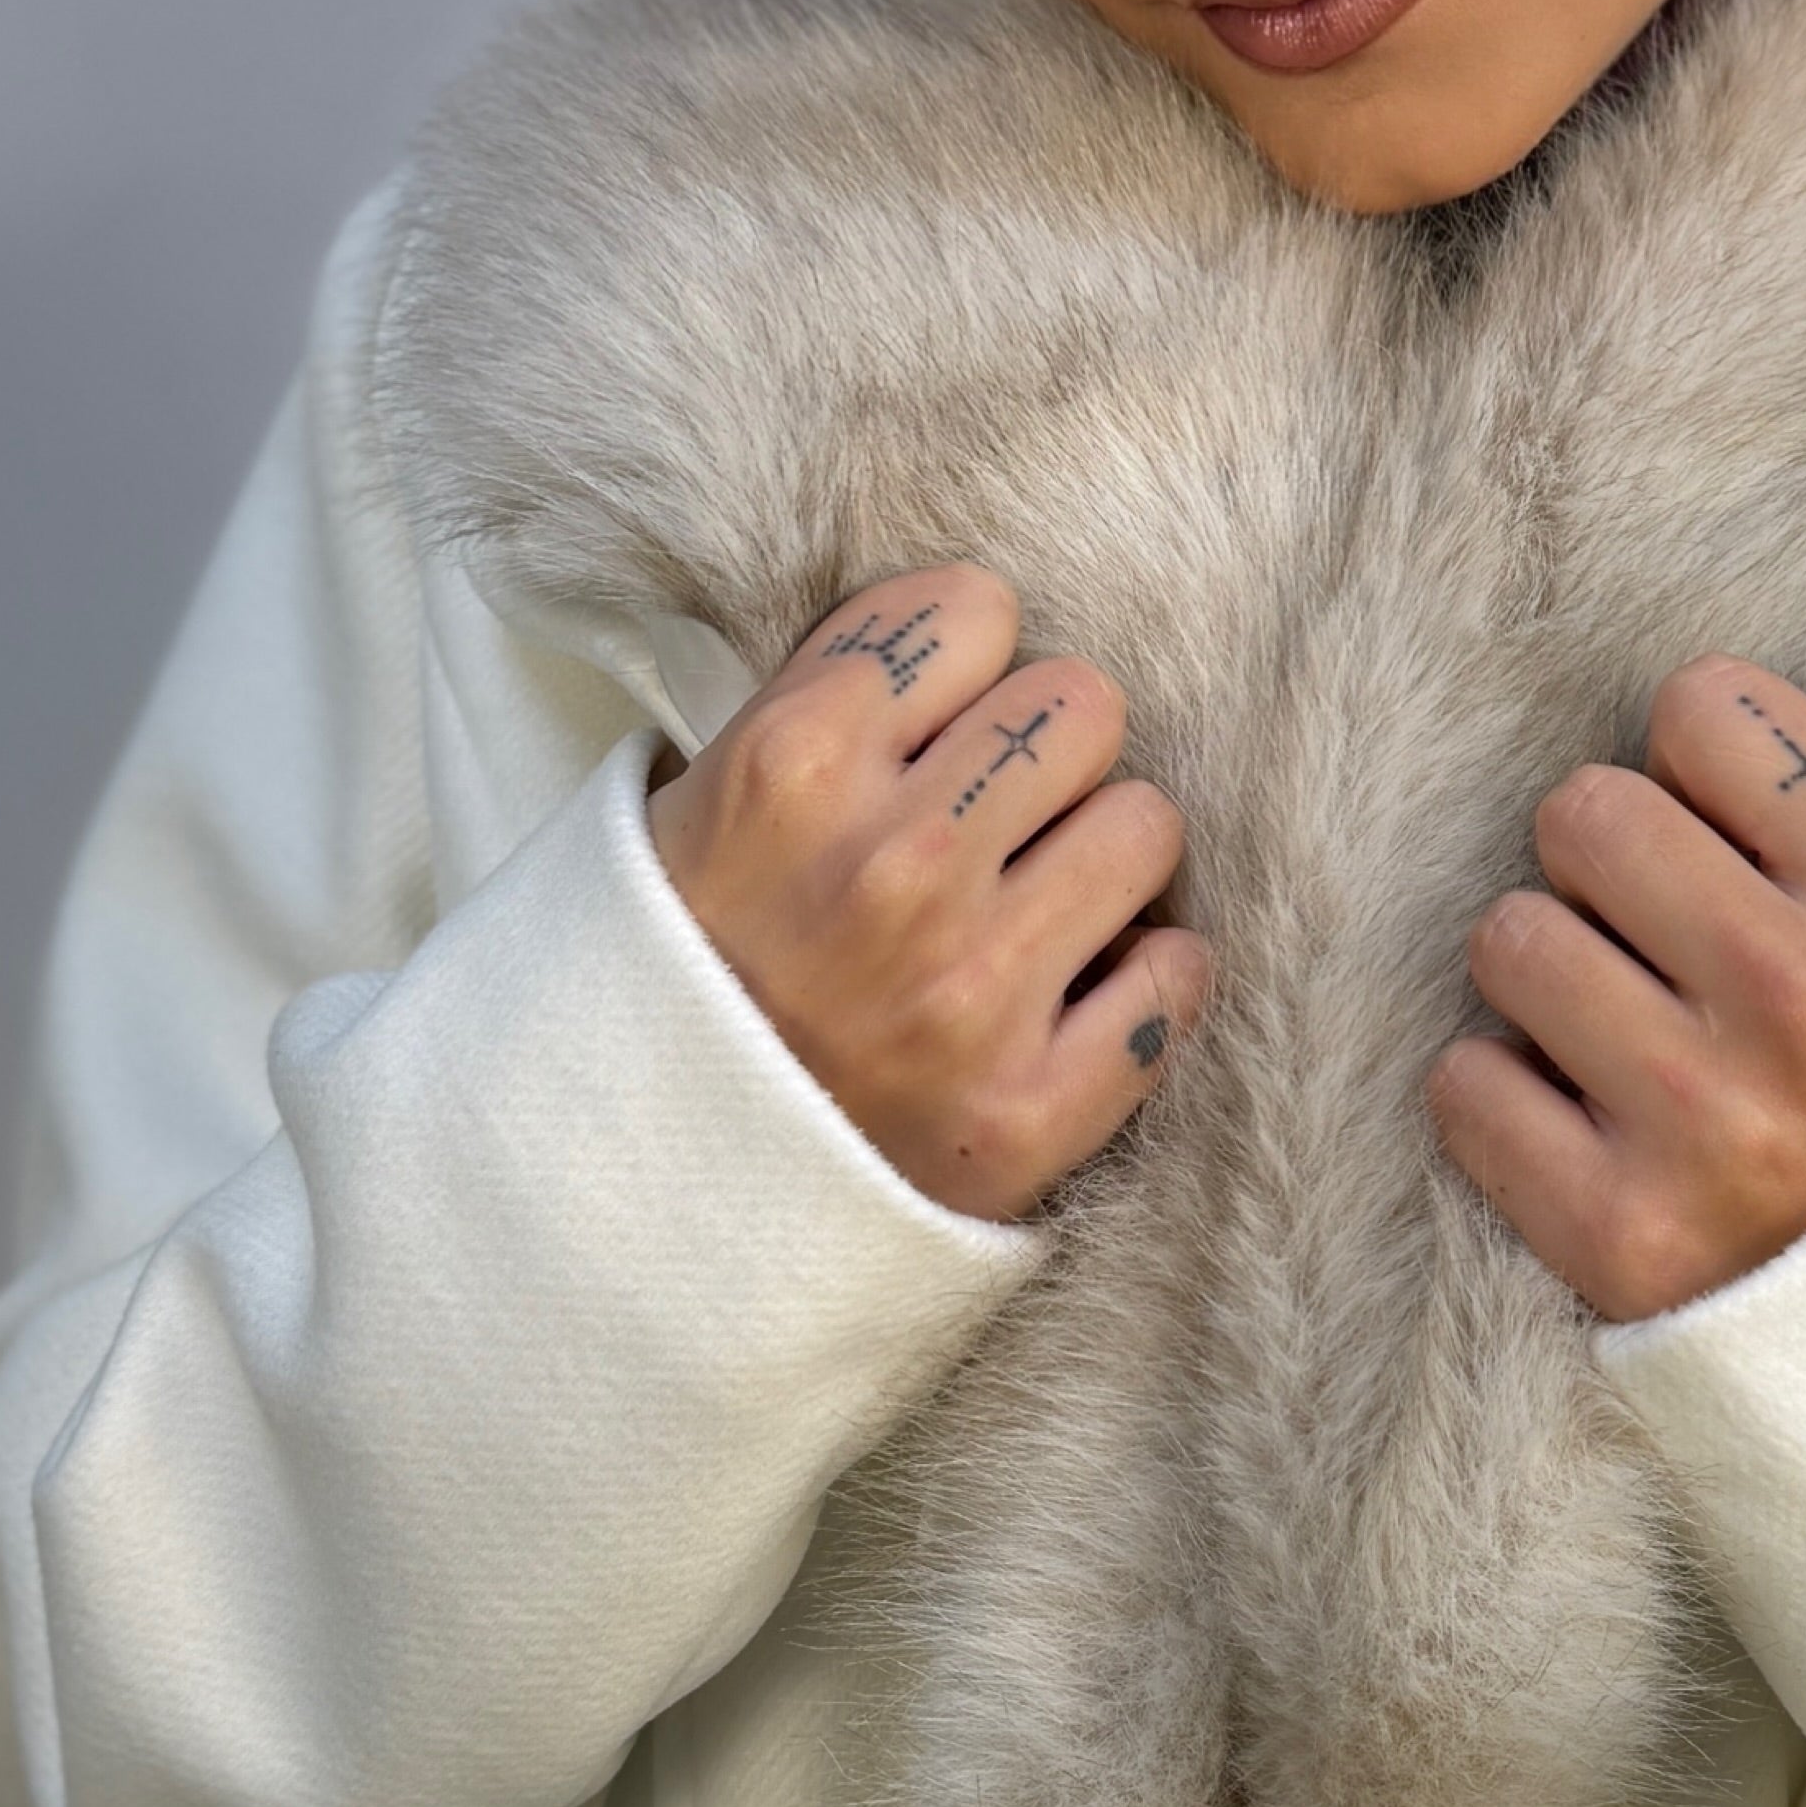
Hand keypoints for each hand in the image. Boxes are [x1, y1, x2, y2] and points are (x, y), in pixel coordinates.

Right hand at [648, 565, 1208, 1221]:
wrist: (630, 1194)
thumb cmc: (674, 978)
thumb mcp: (694, 802)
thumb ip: (824, 704)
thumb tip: (972, 634)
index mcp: (795, 765)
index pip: (972, 613)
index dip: (958, 669)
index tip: (934, 728)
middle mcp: (893, 865)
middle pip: (1079, 705)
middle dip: (1042, 756)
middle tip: (995, 819)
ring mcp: (968, 992)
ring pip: (1144, 825)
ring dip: (1100, 857)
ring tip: (1033, 905)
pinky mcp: (1026, 1111)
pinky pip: (1175, 978)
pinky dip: (1145, 981)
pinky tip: (1080, 993)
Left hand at [1431, 660, 1805, 1324]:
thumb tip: (1650, 726)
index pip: (1703, 705)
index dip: (1693, 767)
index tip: (1718, 837)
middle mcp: (1802, 996)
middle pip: (1582, 811)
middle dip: (1600, 867)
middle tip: (1648, 939)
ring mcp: (1704, 1118)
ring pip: (1508, 939)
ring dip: (1545, 978)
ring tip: (1616, 1033)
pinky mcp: (1617, 1229)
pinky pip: (1465, 1084)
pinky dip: (1502, 1098)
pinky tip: (1577, 1122)